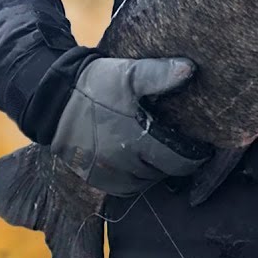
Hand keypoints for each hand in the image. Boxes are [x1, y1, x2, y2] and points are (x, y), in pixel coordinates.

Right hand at [49, 57, 207, 195]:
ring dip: (153, 171)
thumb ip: (159, 74)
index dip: (194, 157)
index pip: (178, 161)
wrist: (56, 99)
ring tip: (158, 153)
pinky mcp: (93, 178)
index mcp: (137, 138)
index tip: (201, 149)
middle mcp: (122, 162)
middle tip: (179, 148)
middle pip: (161, 173)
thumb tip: (190, 69)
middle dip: (174, 163)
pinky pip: (122, 188)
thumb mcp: (129, 73)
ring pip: (143, 183)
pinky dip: (133, 180)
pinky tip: (137, 163)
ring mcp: (106, 173)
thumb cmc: (97, 85)